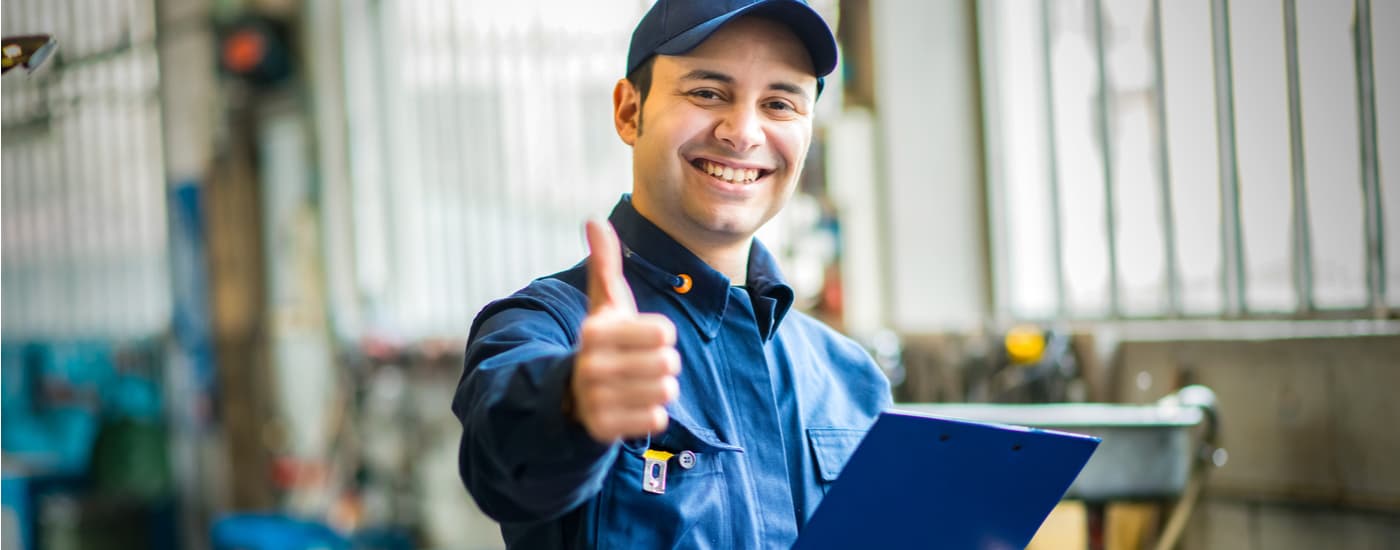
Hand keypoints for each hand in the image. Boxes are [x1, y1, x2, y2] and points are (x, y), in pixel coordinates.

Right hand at [569, 220, 680, 442]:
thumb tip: (593, 219)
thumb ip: (604, 263)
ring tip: (636, 384)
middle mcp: (592, 366)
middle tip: (639, 364)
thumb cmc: (603, 341)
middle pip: (669, 363)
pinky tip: (633, 406)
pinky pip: (656, 419)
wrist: (572, 392)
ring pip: (666, 392)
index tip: (638, 338)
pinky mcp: (603, 429)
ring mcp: (596, 400)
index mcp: (595, 331)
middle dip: (661, 364)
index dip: (659, 335)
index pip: (666, 333)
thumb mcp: (604, 303)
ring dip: (658, 388)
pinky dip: (651, 413)